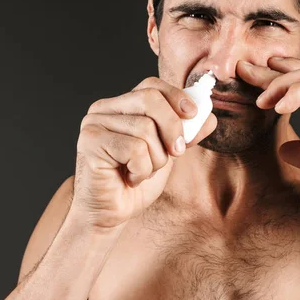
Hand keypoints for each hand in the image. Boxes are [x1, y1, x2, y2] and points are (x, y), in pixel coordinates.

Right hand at [73, 77, 216, 229]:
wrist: (111, 213)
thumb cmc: (136, 180)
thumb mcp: (168, 152)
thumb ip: (186, 133)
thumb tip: (209, 117)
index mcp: (120, 105)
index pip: (152, 86)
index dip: (176, 97)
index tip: (193, 115)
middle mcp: (103, 109)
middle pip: (150, 100)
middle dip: (173, 128)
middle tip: (176, 152)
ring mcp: (93, 124)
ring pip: (145, 128)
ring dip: (156, 158)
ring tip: (143, 171)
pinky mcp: (89, 143)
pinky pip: (134, 149)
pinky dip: (142, 169)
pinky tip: (131, 178)